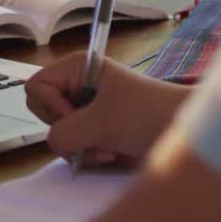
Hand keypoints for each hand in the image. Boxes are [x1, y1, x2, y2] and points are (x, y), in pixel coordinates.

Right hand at [25, 52, 189, 166]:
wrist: (183, 132)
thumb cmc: (148, 115)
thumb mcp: (102, 123)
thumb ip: (64, 132)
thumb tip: (53, 142)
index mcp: (78, 68)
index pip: (36, 86)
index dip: (50, 106)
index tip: (76, 115)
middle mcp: (78, 85)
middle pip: (43, 110)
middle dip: (66, 130)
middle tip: (92, 133)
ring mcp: (86, 108)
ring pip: (58, 133)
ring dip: (81, 147)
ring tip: (108, 147)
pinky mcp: (95, 129)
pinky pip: (73, 145)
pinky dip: (88, 154)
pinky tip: (112, 152)